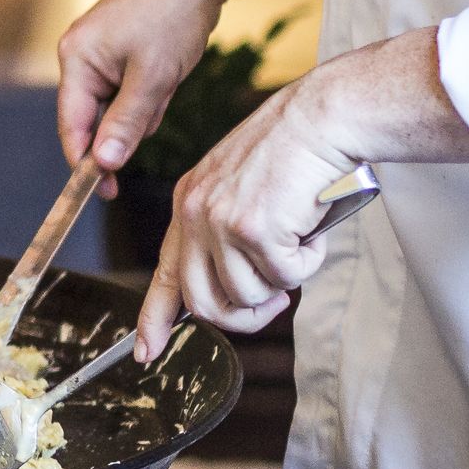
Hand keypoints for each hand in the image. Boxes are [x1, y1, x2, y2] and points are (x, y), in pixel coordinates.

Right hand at [56, 0, 221, 194]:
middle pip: (95, 118)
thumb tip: (104, 164)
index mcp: (76, 59)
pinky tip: (168, 71)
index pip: (72, 125)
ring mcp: (99, 52)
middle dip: (130, 123)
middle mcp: (79, 56)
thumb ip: (125, 124)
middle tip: (158, 101)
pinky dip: (150, 91)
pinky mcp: (119, 50)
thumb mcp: (153, 78)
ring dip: (145, 106)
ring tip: (167, 77)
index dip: (87, 162)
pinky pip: (129, 89)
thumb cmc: (172, 16)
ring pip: (117, 107)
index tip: (106, 192)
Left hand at [143, 74, 355, 339]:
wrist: (322, 116)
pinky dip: (308, 262)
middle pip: (204, 302)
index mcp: (188, 202)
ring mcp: (221, 222)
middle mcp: (195, 213)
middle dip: (243, 317)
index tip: (146, 352)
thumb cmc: (294, 150)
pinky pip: (285, 278)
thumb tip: (239, 291)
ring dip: (283, 282)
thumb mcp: (241, 187)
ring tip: (299, 243)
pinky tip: (312, 229)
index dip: (154, 319)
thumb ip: (226, 233)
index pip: (165, 273)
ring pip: (248, 295)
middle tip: (275, 302)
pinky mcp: (254, 229)